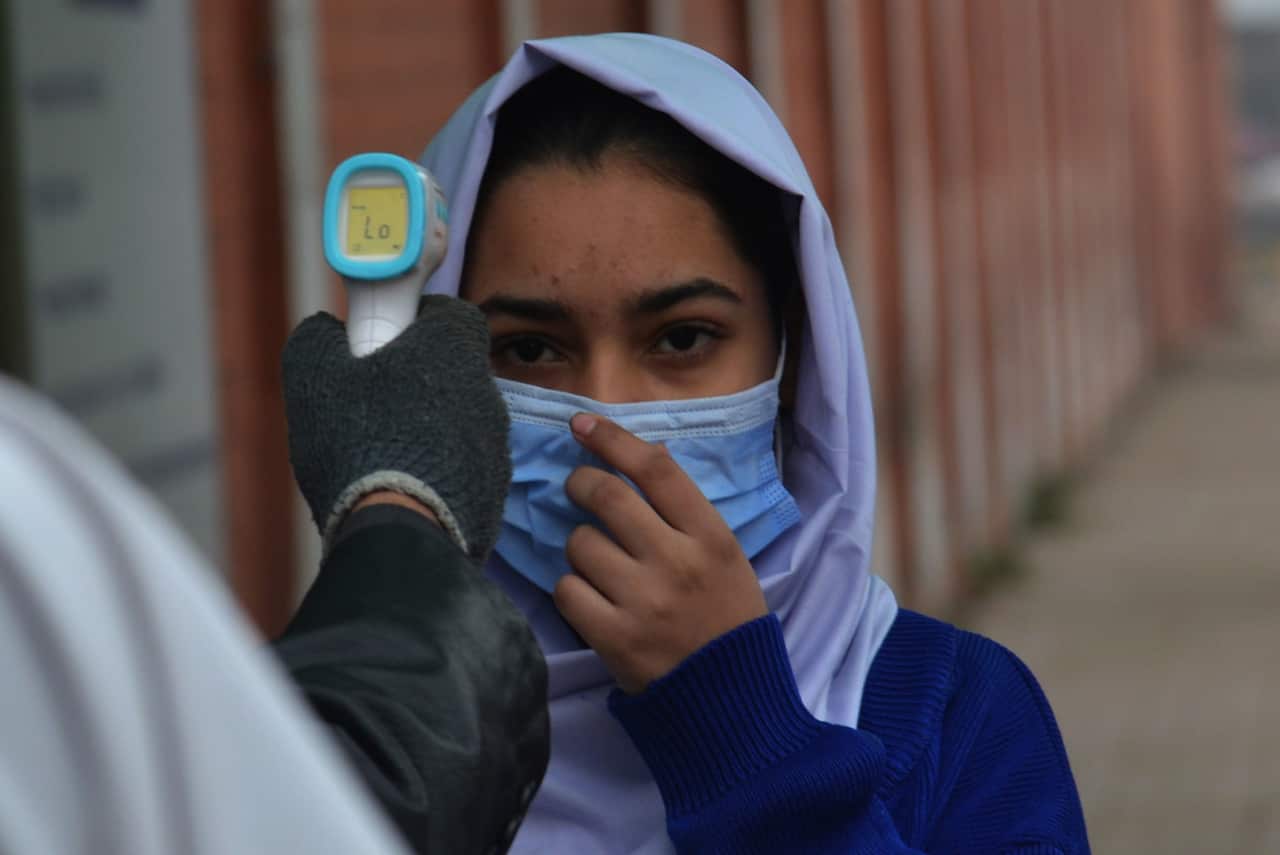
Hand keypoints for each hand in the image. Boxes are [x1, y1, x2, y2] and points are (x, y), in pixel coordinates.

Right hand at [281, 297, 510, 559]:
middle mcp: (486, 393)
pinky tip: (403, 490)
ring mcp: (496, 446)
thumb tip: (325, 330)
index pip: (454, 315)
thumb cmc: (357, 443)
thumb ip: (318, 340)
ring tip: (383, 454)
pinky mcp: (495, 492)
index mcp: (452, 351)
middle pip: (456, 372)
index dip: (423, 320)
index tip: (391, 336)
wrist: (398, 532)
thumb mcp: (315, 379)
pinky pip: (464, 470)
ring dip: (430, 430)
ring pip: (461, 423)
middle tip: (374, 401)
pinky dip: (439, 473)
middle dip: (420, 380)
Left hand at [552, 413, 768, 692]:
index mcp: (711, 537)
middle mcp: (676, 562)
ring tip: (600, 565)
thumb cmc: (726, 619)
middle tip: (577, 488)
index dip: (613, 438)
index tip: (582, 425)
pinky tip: (592, 600)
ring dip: (580, 546)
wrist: (730, 701)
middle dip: (580, 483)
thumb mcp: (726, 557)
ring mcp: (643, 601)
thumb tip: (643, 455)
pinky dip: (572, 589)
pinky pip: (566, 590)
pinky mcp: (614, 638)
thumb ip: (687, 511)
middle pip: (606, 496)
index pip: (656, 468)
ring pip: (580, 543)